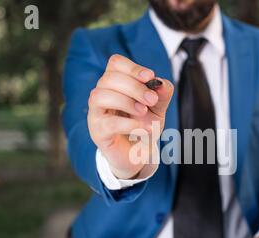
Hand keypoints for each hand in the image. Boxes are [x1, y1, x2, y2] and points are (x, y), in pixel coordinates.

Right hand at [88, 54, 173, 178]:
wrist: (139, 153)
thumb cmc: (145, 124)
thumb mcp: (158, 107)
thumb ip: (162, 93)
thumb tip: (161, 83)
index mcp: (115, 83)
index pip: (115, 63)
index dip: (132, 68)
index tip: (150, 77)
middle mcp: (101, 94)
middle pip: (109, 78)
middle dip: (134, 87)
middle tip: (152, 99)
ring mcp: (96, 113)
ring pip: (101, 96)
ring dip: (127, 102)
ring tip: (145, 112)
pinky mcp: (97, 132)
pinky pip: (108, 123)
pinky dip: (130, 123)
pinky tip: (145, 128)